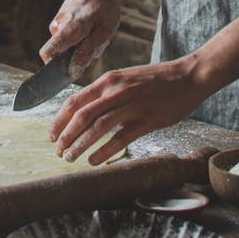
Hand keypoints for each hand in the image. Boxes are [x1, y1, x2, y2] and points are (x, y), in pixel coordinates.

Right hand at [40, 0, 120, 78]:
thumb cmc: (105, 5)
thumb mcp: (105, 29)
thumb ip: (89, 50)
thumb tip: (74, 70)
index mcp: (69, 28)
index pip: (48, 51)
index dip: (51, 67)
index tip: (65, 73)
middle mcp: (59, 25)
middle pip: (62, 54)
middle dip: (78, 56)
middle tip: (97, 42)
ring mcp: (58, 23)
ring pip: (68, 47)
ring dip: (82, 46)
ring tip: (96, 32)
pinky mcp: (61, 21)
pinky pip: (69, 38)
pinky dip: (80, 39)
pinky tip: (92, 28)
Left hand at [47, 57, 209, 165]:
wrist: (187, 76)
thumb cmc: (156, 80)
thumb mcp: (125, 79)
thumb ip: (106, 94)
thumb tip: (86, 113)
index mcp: (109, 80)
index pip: (75, 100)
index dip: (59, 119)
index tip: (51, 133)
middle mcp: (117, 91)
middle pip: (82, 115)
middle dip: (66, 135)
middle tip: (57, 150)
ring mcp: (133, 105)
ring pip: (98, 126)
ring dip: (81, 144)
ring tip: (70, 158)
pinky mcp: (148, 119)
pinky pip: (121, 137)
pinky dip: (105, 150)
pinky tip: (95, 161)